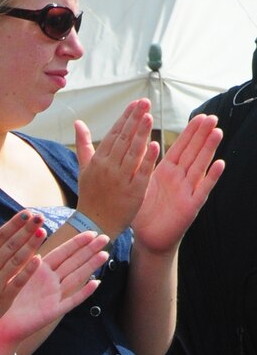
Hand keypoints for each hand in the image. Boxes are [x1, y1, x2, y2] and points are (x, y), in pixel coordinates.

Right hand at [0, 210, 45, 344]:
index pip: (0, 236)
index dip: (14, 224)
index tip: (27, 213)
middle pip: (11, 245)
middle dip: (26, 230)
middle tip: (40, 217)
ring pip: (17, 260)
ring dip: (31, 245)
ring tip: (43, 232)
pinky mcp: (5, 297)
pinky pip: (19, 281)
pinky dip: (29, 270)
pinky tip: (39, 258)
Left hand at [0, 230, 108, 354]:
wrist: (2, 325)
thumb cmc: (6, 299)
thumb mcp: (16, 275)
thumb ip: (28, 258)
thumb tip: (36, 235)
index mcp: (41, 271)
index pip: (62, 253)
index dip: (77, 243)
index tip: (91, 232)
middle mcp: (51, 282)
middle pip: (73, 262)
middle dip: (89, 250)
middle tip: (106, 237)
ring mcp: (54, 296)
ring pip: (76, 278)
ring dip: (90, 266)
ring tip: (105, 254)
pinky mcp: (53, 312)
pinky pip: (71, 301)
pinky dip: (83, 292)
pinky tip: (95, 283)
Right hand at [74, 99, 156, 236]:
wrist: (94, 224)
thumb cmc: (90, 195)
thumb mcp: (84, 169)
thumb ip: (84, 144)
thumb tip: (77, 122)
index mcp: (98, 161)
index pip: (114, 134)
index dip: (125, 117)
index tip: (136, 103)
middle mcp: (108, 168)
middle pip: (123, 139)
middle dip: (134, 119)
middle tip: (145, 102)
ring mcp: (120, 180)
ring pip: (132, 153)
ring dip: (141, 133)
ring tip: (149, 116)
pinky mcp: (133, 192)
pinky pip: (141, 173)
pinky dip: (147, 159)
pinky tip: (155, 145)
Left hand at [130, 113, 224, 254]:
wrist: (148, 237)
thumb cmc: (144, 212)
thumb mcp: (140, 185)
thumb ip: (141, 166)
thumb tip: (134, 145)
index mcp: (167, 171)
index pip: (180, 147)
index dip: (190, 132)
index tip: (200, 116)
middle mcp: (179, 178)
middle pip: (193, 152)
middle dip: (202, 135)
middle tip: (212, 117)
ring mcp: (187, 191)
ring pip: (199, 166)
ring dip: (208, 150)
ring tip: (217, 132)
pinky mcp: (190, 206)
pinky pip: (202, 189)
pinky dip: (211, 177)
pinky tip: (219, 164)